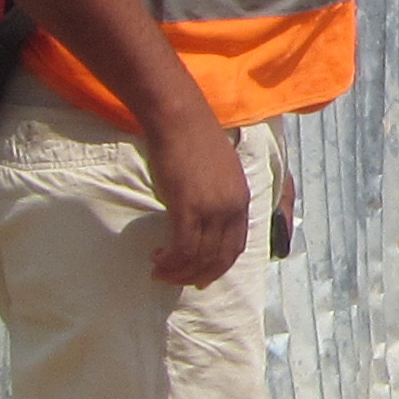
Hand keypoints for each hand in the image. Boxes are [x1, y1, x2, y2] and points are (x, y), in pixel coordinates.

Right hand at [143, 109, 251, 286]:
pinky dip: (170, 260)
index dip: (219, 266)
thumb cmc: (192, 137)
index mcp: (242, 198)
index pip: (237, 246)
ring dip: (179, 271)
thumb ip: (218, 193)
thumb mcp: (219, 169)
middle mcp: (232, 207)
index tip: (201, 276)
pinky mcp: (189, 207)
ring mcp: (212, 208)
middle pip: (221, 257)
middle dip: (198, 276)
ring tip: (159, 271)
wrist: (179, 117)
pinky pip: (183, 248)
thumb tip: (204, 214)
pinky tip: (157, 258)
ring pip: (200, 257)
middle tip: (176, 281)